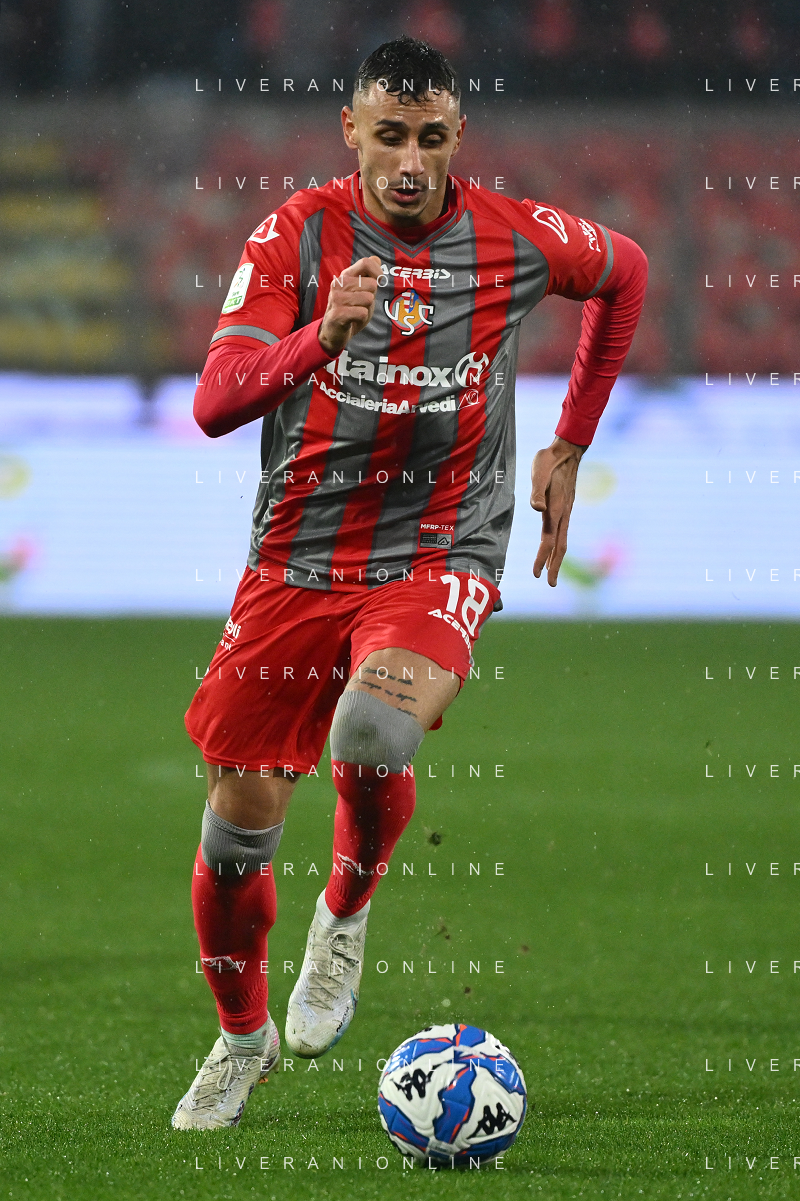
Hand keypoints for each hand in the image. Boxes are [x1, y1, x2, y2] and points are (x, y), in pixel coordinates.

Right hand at [318, 255, 381, 355]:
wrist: (333, 332)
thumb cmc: (350, 310)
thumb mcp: (362, 290)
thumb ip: (369, 275)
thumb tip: (376, 258)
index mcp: (346, 275)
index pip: (365, 262)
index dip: (378, 272)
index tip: (380, 283)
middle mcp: (339, 283)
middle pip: (371, 284)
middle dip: (372, 296)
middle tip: (361, 304)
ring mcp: (336, 298)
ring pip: (368, 298)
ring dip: (366, 308)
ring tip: (356, 312)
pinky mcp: (337, 313)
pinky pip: (362, 313)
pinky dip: (362, 318)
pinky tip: (353, 320)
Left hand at [530, 436, 585, 586]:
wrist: (568, 450)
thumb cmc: (549, 459)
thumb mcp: (539, 471)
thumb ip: (537, 491)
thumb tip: (537, 509)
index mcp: (556, 508)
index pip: (548, 540)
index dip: (542, 558)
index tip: (536, 574)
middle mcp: (563, 513)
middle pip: (560, 546)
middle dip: (554, 566)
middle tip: (550, 584)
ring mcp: (566, 510)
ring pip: (562, 540)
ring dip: (556, 558)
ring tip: (550, 572)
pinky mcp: (565, 507)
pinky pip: (562, 531)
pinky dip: (557, 544)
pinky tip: (553, 547)